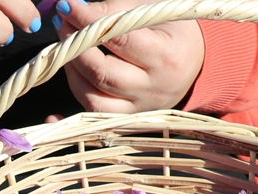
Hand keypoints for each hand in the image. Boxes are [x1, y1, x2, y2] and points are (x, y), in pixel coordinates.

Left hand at [53, 0, 203, 112]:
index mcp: (167, 56)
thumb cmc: (172, 31)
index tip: (67, 5)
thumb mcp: (151, 11)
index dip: (88, 22)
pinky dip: (77, 94)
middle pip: (102, 73)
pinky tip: (69, 75)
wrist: (196, 63)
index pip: (119, 39)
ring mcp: (140, 108)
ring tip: (66, 46)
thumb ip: (113, 10)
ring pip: (93, 98)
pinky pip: (94, 114)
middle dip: (75, 46)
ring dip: (72, 70)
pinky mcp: (128, 118)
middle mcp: (154, 88)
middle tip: (62, 23)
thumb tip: (72, 9)